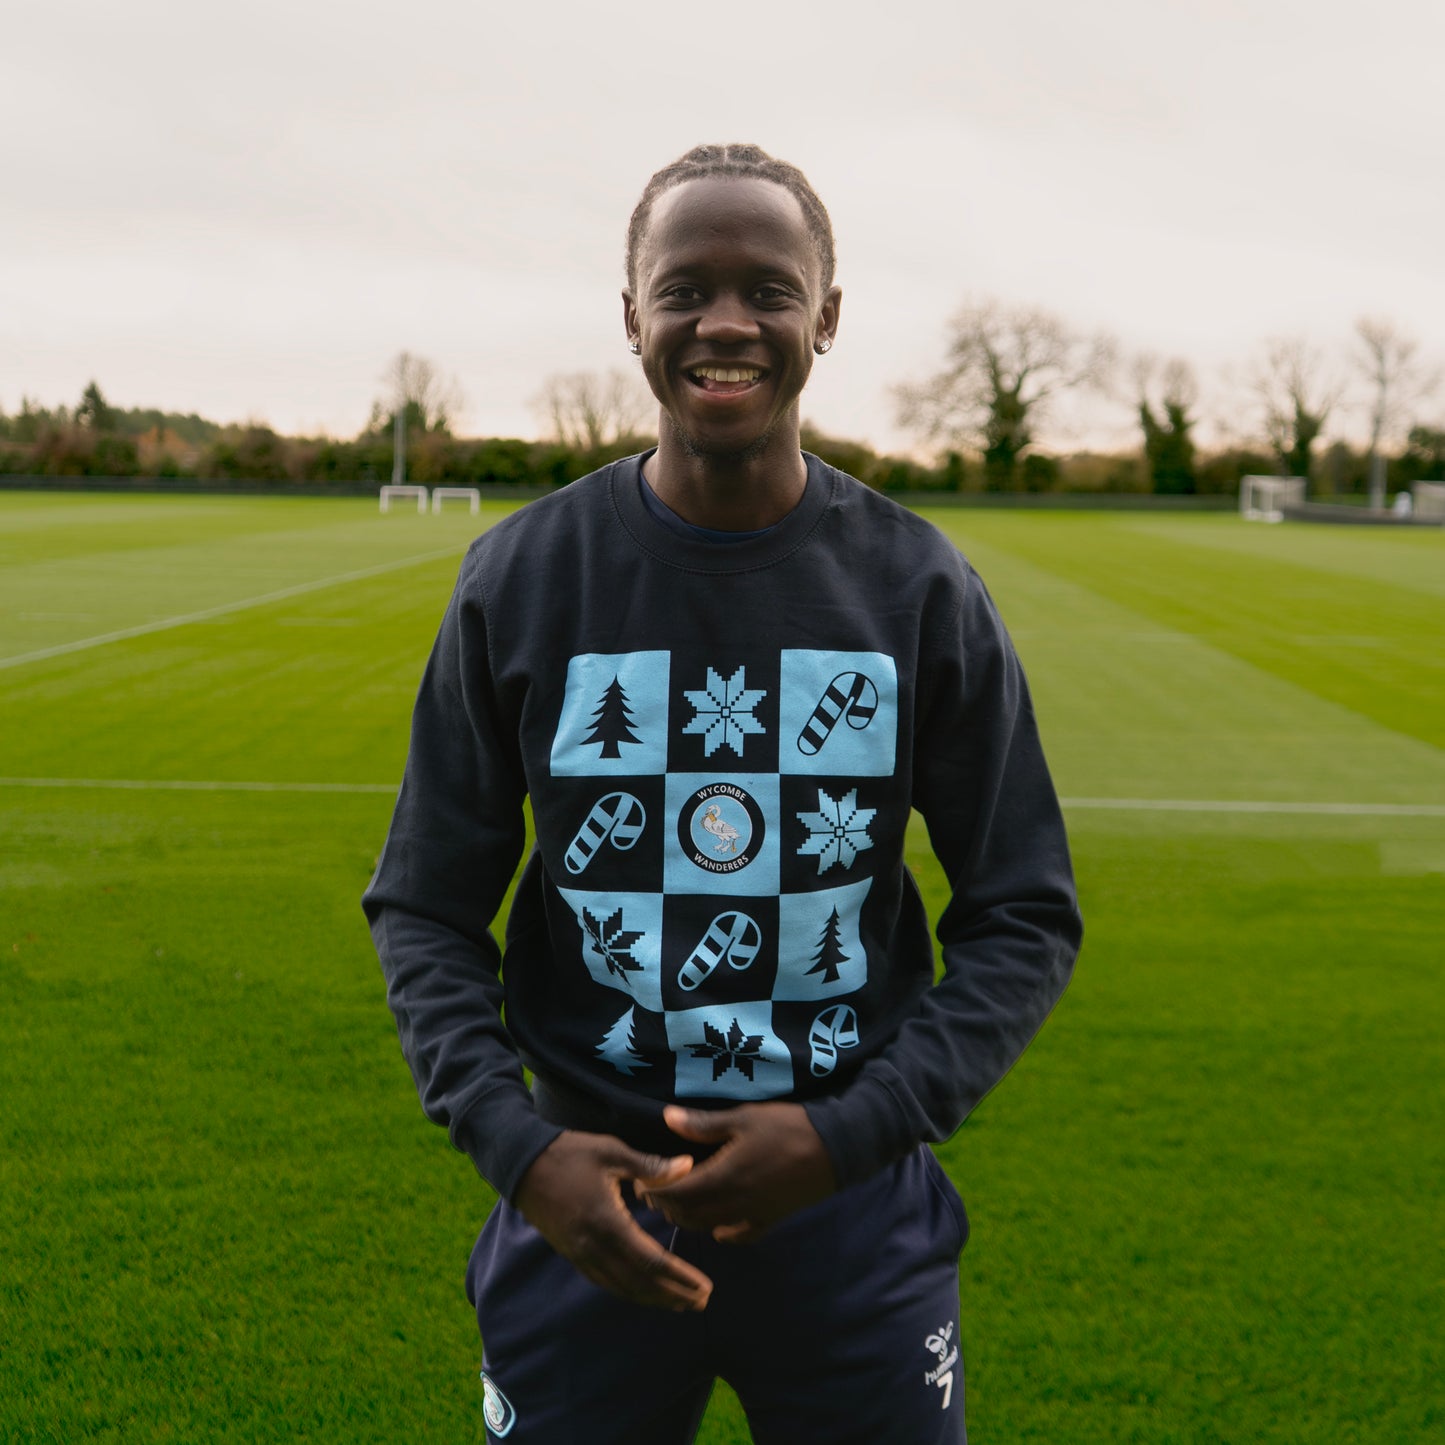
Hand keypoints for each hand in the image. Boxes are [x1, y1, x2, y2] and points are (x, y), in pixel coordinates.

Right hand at [513, 1130, 712, 1311]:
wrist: (522, 1165)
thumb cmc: (569, 1154)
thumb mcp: (611, 1152)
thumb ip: (650, 1166)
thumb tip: (688, 1167)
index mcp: (607, 1222)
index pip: (651, 1261)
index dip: (679, 1277)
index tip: (704, 1286)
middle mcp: (594, 1246)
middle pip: (640, 1282)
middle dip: (673, 1295)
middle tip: (702, 1302)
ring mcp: (580, 1254)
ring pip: (622, 1287)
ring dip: (653, 1298)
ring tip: (680, 1303)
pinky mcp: (572, 1254)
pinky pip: (605, 1281)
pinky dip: (629, 1290)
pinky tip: (643, 1291)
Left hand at [639, 1103, 836, 1243]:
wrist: (836, 1149)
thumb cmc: (788, 1127)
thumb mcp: (745, 1118)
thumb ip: (704, 1125)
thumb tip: (666, 1118)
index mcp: (724, 1177)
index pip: (678, 1192)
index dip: (656, 1189)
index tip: (642, 1181)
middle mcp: (734, 1203)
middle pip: (689, 1214)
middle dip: (667, 1205)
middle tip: (654, 1190)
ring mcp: (753, 1215)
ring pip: (709, 1226)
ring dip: (689, 1218)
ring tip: (679, 1202)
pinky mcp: (771, 1219)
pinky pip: (741, 1235)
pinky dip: (723, 1232)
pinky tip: (718, 1225)